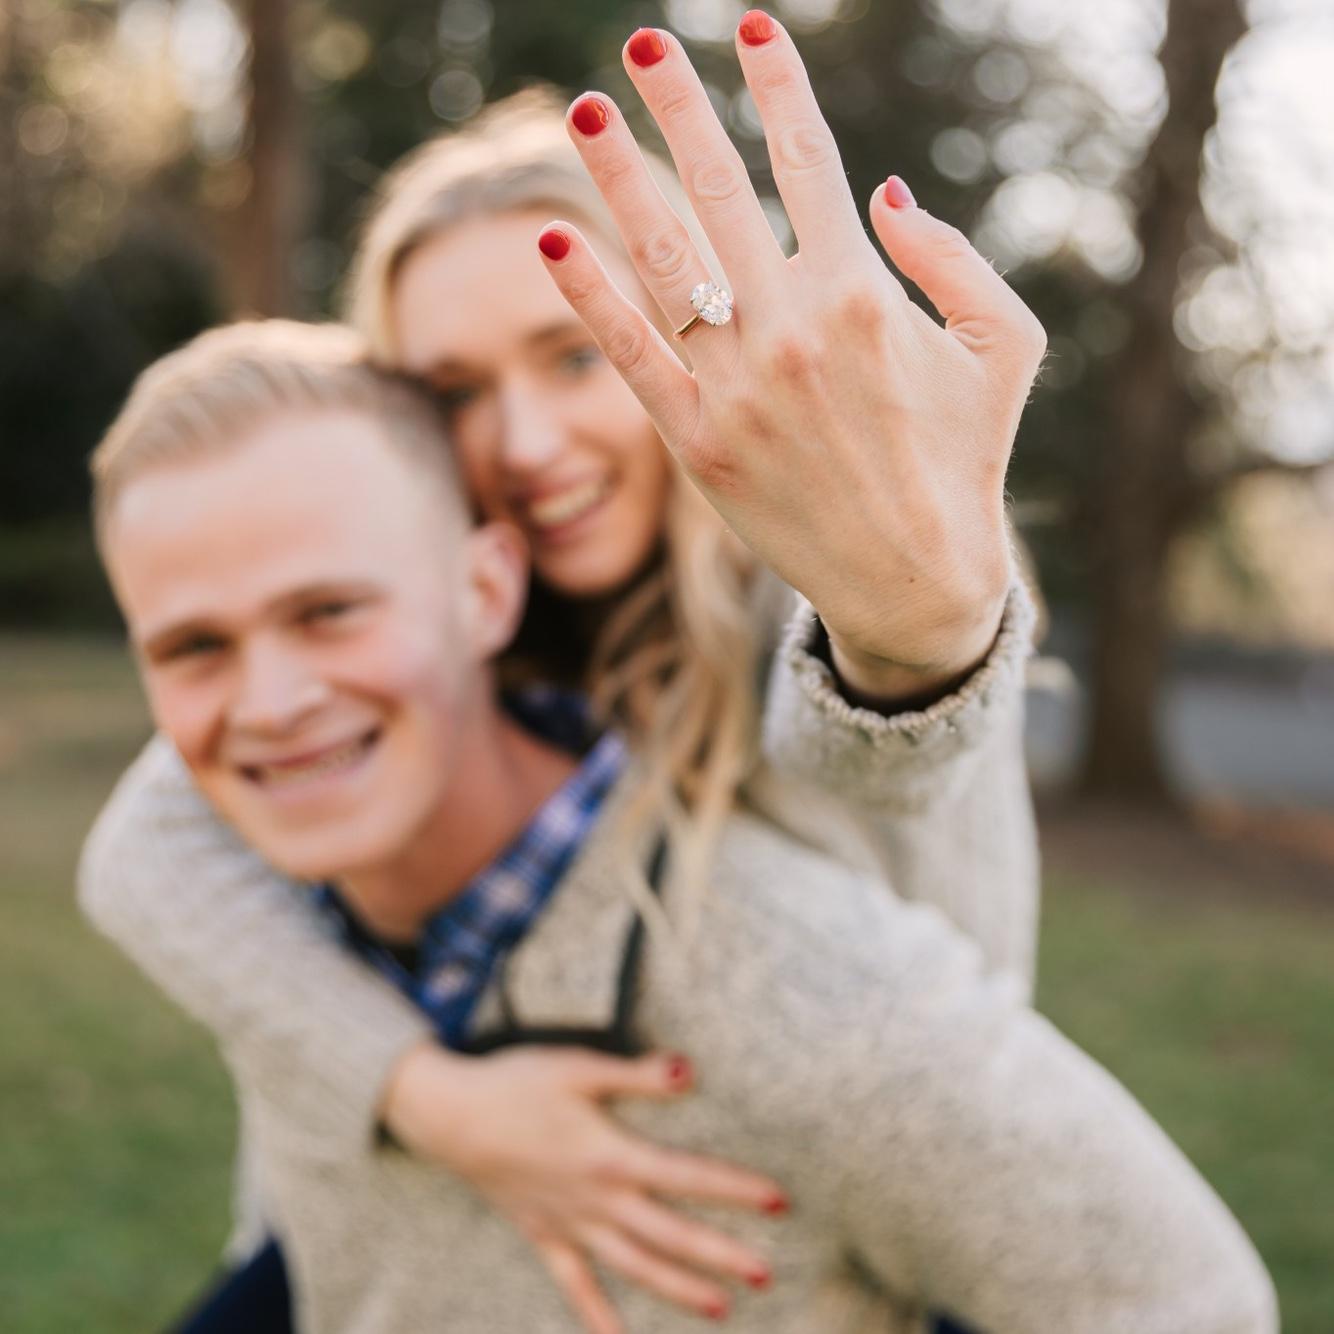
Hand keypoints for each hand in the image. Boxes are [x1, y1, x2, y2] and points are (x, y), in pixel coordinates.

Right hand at [381, 1042, 785, 1330]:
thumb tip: (690, 1069)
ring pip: (633, 1267)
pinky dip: (598, 1317)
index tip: (779, 1202)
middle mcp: (597, 1200)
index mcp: (611, 1155)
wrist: (450, 1116)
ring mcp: (570, 1224)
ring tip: (722, 1310)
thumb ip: (637, 1075)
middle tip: (766, 1274)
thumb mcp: (578, 1068)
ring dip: (678, 1289)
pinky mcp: (544, 1235)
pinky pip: (575, 1285)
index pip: (687, 1176)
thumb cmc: (518, 1084)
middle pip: (669, 1235)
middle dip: (719, 1256)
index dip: (734, 1189)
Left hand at [539, 14, 1045, 700]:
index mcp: (864, 292)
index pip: (806, 158)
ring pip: (664, 261)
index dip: (775, 83)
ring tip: (585, 113)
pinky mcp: (697, 446)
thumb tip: (883, 190)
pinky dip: (592, 295)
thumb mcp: (1004, 346)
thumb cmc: (962, 458)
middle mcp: (791, 330)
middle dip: (678, 107)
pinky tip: (557, 237)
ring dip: (620, 178)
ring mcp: (737, 389)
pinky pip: (633, 355)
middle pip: (719, 192)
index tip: (749, 25)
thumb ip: (954, 258)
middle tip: (642, 47)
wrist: (914, 580)